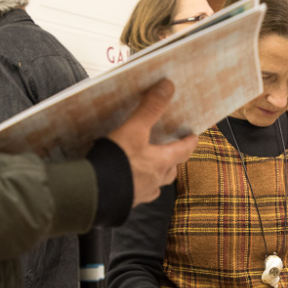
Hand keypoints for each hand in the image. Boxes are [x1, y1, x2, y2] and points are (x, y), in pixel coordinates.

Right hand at [107, 79, 198, 206]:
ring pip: (155, 183)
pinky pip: (137, 193)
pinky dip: (137, 186)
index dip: (189, 143)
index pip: (183, 151)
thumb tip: (168, 86)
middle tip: (173, 151)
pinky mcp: (125, 201)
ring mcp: (141, 193)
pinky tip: (130, 182)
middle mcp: (154, 180)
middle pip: (171, 170)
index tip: (194, 137)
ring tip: (150, 166)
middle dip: (173, 161)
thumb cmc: (117, 162)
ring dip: (156, 175)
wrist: (93, 193)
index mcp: (161, 162)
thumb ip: (150, 108)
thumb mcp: (133, 130)